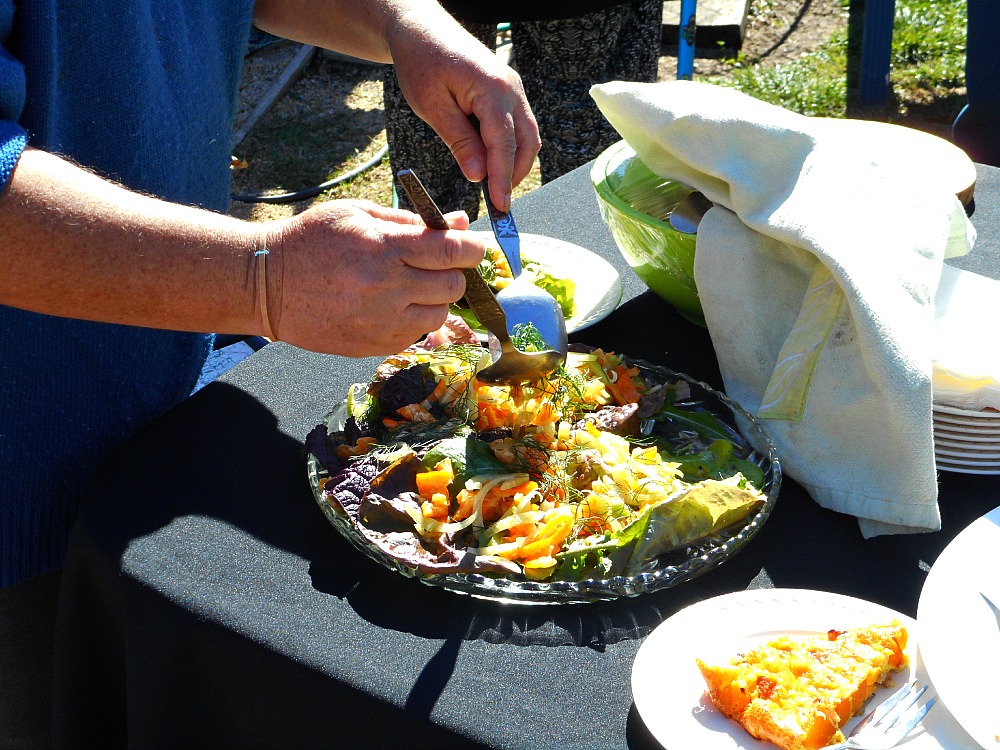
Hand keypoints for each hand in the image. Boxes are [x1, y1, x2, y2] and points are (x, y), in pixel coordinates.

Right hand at [263, 200, 484, 356]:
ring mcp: (380, 321)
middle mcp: (386, 288)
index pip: (452, 251)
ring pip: (439, 314)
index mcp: (383, 248)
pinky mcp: (374, 345)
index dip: (472, 248)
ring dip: (434, 298)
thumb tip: (459, 222)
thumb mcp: (358, 215)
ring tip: (408, 285)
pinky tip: (388, 304)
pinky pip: (415, 333)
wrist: (265, 285)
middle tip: (435, 263)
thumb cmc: (311, 241)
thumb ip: (411, 220)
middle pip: (453, 285)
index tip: (473, 246)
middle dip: (453, 272)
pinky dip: (413, 319)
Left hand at [386, 4, 540, 211]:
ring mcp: (513, 89)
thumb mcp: (433, 106)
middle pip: (527, 142)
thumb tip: (478, 175)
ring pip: (528, 136)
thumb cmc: (422, 63)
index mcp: (492, 89)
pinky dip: (510, 148)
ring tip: (493, 186)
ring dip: (515, 163)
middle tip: (497, 202)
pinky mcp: (508, 92)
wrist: (421, 30)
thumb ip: (459, 141)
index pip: (505, 144)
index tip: (500, 207)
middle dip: (515, 175)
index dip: (503, 179)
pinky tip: (491, 162)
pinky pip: (518, 126)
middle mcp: (511, 88)